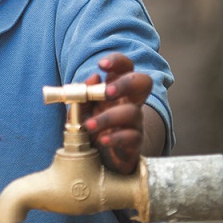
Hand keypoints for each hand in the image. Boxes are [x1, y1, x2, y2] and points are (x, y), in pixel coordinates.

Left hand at [82, 53, 152, 173]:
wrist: (100, 160)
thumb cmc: (92, 130)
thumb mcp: (80, 112)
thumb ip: (83, 96)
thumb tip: (94, 77)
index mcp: (116, 91)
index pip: (125, 68)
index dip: (118, 61)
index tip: (102, 65)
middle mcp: (129, 103)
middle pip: (142, 82)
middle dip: (126, 83)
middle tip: (108, 92)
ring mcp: (135, 123)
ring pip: (133, 112)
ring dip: (109, 117)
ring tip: (89, 126)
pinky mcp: (135, 143)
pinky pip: (132, 136)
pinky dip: (116, 137)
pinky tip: (102, 140)